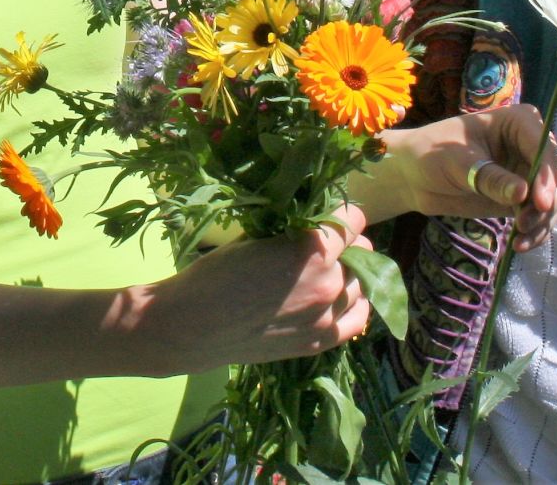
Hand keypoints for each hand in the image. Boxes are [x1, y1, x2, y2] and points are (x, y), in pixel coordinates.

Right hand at [144, 204, 372, 370]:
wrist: (194, 326)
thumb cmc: (215, 274)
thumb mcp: (254, 238)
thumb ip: (290, 231)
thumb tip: (312, 222)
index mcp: (312, 251)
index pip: (353, 223)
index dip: (341, 215)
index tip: (328, 216)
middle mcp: (329, 284)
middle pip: (362, 253)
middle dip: (346, 244)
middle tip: (323, 244)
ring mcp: (327, 318)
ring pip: (362, 285)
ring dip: (349, 273)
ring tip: (327, 271)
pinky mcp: (321, 342)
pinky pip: (358, 318)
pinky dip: (354, 303)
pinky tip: (339, 297)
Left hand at [352, 106, 556, 251]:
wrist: (413, 176)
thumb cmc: (431, 153)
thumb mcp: (458, 163)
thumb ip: (490, 178)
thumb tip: (523, 193)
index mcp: (517, 122)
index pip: (544, 146)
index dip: (547, 174)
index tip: (541, 202)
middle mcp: (529, 145)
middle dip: (551, 199)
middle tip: (526, 221)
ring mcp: (528, 172)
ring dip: (545, 220)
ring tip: (520, 239)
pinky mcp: (521, 197)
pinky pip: (542, 215)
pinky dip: (536, 230)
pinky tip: (520, 245)